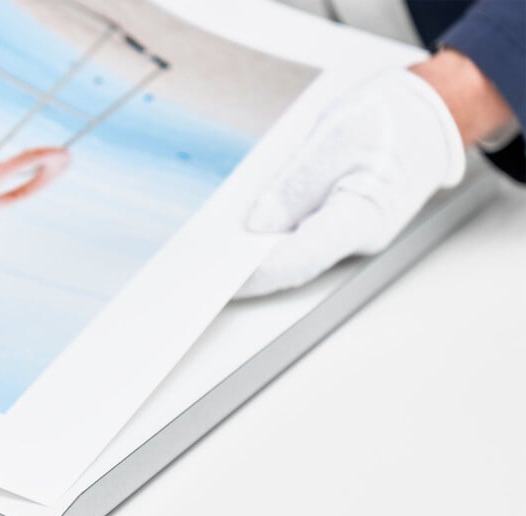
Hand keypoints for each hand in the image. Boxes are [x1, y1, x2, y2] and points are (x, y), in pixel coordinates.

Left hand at [236, 67, 465, 297]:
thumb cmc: (393, 119)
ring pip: (299, 255)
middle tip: (208, 268)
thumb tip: (258, 225)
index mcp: (361, 217)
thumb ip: (293, 186)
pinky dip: (277, 240)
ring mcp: (354, 233)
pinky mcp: (346, 223)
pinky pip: (306, 240)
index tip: (221, 278)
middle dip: (250, 270)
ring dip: (260, 256)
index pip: (298, 260)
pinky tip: (250, 234)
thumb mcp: (333, 140)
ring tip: (219, 250)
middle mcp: (359, 236)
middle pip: (295, 265)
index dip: (256, 274)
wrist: (432, 112)